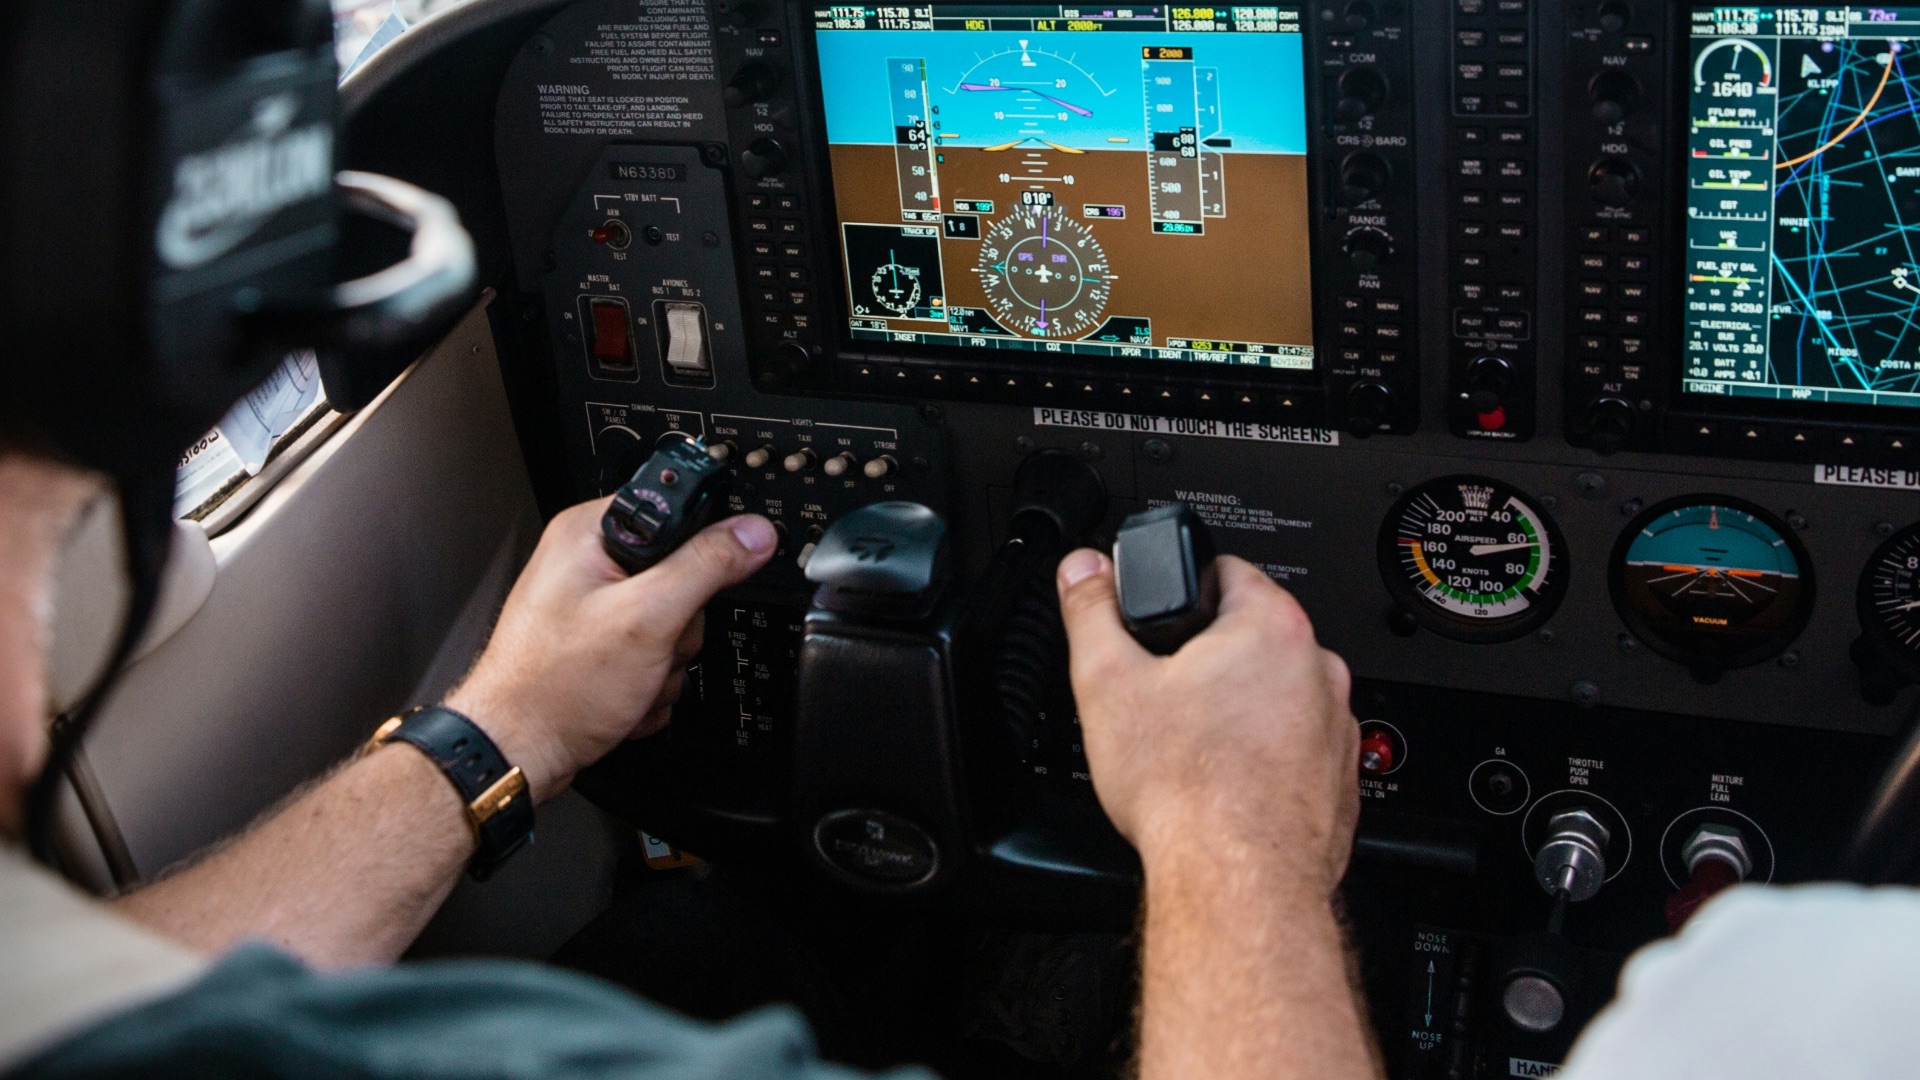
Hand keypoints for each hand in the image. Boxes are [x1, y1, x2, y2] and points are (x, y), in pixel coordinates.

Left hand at [445, 501, 777, 801]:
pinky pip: (656, 655)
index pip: (675, 512)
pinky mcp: (602, 647)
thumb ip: (706, 567)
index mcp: (591, 533)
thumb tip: (752, 533)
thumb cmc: (553, 687)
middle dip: (679, 626)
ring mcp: (596, 610)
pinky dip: (649, 682)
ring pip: (675, 625)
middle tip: (650, 645)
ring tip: (631, 677)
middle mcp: (590, 564)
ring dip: (665, 663)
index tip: (699, 583)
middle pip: (683, 578)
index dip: (699, 548)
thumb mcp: (647, 617)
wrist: (519, 751)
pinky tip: (623, 694)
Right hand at [1056, 550, 1359, 898]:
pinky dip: (1263, 760)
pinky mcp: (1339, 780)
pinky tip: (1223, 786)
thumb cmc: (1187, 790)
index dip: (1179, 594)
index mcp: (1272, 627)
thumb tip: (1085, 570)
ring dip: (1238, 712)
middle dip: (1206, 661)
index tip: (1158, 626)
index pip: (1225, 570)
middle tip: (1164, 698)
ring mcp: (1336, 728)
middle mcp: (1319, 670)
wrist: (1237, 881)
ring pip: (1275, 698)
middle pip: (1251, 639)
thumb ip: (1091, 611)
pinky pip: (1294, 751)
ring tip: (1192, 749)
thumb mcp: (1107, 683)